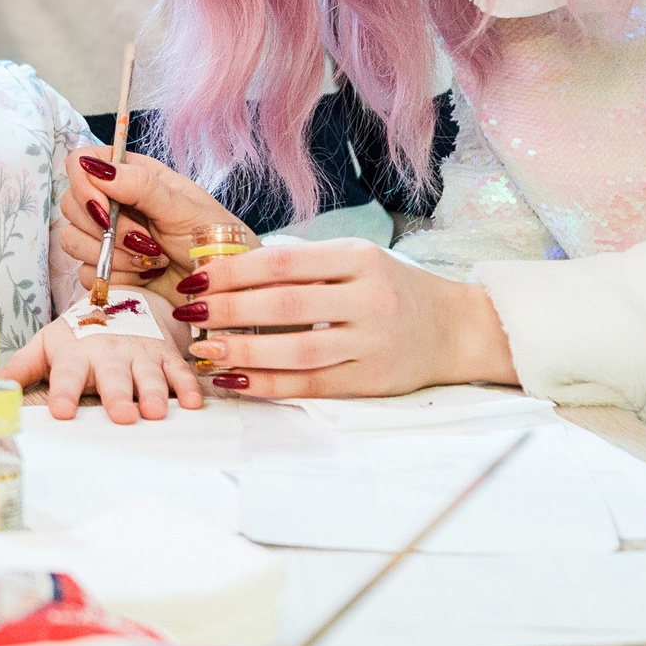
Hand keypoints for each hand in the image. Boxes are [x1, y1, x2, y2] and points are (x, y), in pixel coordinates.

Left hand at [0, 312, 203, 424]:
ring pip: (148, 374)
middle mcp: (109, 353)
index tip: (62, 412)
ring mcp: (139, 354)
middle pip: (113, 376)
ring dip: (153, 392)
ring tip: (154, 412)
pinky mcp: (164, 356)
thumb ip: (19, 368)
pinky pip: (178, 371)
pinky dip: (187, 386)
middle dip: (117, 395)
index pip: (67, 374)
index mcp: (76, 352)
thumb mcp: (47, 345)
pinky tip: (192, 403)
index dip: (64, 392)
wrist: (120, 300)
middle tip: (122, 415)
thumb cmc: (79, 333)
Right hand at [53, 148, 228, 286]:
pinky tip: (145, 277)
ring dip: (114, 256)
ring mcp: (108, 238)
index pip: (81, 163)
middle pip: (71, 204)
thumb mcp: (184, 208)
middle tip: (144, 241)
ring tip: (152, 260)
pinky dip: (117, 278)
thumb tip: (96, 167)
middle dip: (105, 230)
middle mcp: (115, 203)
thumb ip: (141, 186)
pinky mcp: (107, 270)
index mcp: (133, 176)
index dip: (83, 185)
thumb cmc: (213, 240)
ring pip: (72, 241)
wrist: (222, 288)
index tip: (105, 209)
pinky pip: (86, 274)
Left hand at [177, 238, 516, 396]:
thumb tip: (228, 269)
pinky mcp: (370, 380)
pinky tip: (235, 382)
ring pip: (297, 352)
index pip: (284, 264)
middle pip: (286, 307)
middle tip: (190, 313)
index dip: (233, 272)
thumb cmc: (391, 288)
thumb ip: (304, 264)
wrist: (455, 329)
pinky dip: (268, 385)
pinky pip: (310, 385)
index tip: (196, 278)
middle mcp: (369, 299)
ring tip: (204, 352)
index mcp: (359, 259)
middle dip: (229, 310)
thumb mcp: (356, 260)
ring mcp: (372, 343)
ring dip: (242, 354)